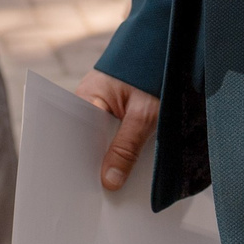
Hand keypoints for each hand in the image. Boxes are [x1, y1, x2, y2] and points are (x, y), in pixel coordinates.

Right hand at [73, 69, 159, 191]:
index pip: (75, 136)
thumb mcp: (143, 114)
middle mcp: (88, 102)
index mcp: (86, 98)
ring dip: (109, 160)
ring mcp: (101, 107)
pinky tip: (126, 172)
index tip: (85, 189)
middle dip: (94, 167)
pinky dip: (119, 151)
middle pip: (86, 142)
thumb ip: (126, 147)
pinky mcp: (115, 112)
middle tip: (102, 196)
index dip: (79, 163)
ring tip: (114, 191)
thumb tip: (109, 183)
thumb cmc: (152, 74)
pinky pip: (112, 136)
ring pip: (100, 141)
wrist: (168, 46)